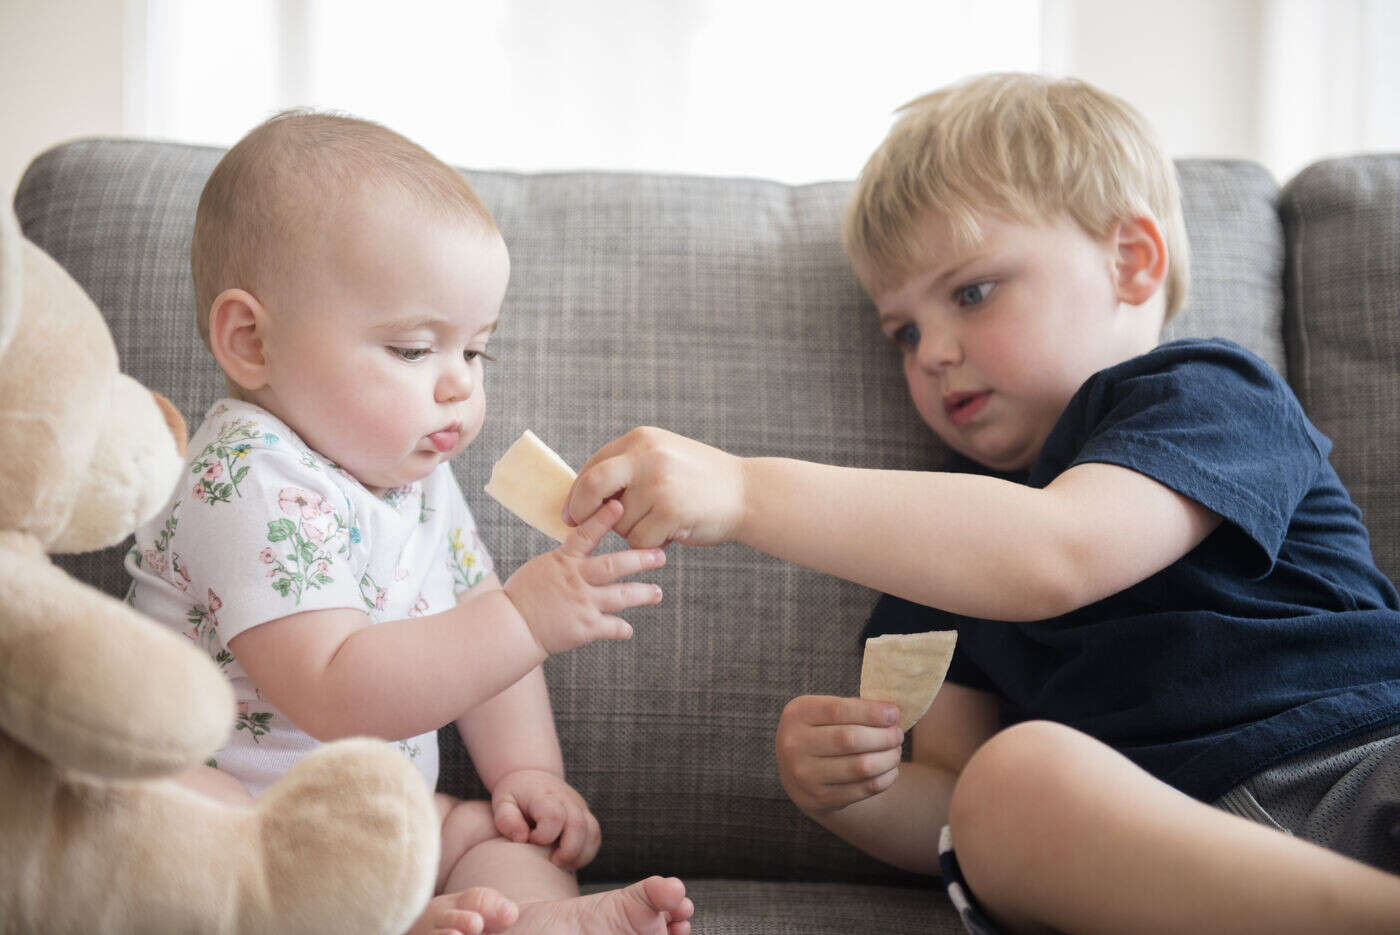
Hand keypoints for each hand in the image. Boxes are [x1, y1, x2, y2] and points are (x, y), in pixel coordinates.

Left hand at [491, 768, 601, 869]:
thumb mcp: (502, 802)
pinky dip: (586, 853)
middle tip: (552, 862)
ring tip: (562, 864)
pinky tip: (569, 861)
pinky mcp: (586, 816)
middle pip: (579, 826)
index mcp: (544, 796)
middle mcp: (567, 800)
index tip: (531, 840)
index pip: (554, 816)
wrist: (532, 777)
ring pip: (592, 832)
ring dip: (580, 855)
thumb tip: (522, 839)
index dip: (544, 835)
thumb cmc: (515, 795)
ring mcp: (579, 807)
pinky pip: (595, 837)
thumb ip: (507, 820)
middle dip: (568, 851)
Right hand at [503, 499, 664, 653]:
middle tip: (660, 555)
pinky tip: (629, 629)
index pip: (585, 534)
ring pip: (621, 597)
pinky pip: (611, 627)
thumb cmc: (523, 593)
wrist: (512, 626)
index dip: (602, 519)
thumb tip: (584, 540)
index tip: (619, 505)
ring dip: (643, 594)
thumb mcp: (543, 565)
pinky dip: (622, 629)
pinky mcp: (584, 628)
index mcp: (564, 561)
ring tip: (657, 593)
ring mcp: (583, 604)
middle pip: (614, 566)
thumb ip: (568, 556)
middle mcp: (577, 580)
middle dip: (640, 559)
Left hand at [564, 426, 746, 548]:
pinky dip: (650, 544)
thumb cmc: (702, 482)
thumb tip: (581, 497)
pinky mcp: (669, 511)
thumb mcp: (664, 459)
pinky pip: (638, 540)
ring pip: (618, 522)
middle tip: (577, 524)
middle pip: (591, 485)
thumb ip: (629, 470)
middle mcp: (646, 456)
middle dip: (580, 509)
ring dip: (633, 532)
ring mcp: (658, 483)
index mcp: (641, 440)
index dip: (578, 492)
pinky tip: (672, 533)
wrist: (748, 493)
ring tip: (662, 522)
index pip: (594, 465)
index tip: (573, 511)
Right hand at [775, 695, 903, 815]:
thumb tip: (891, 712)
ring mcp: (805, 775)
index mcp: (797, 714)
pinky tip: (890, 770)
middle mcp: (794, 745)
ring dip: (887, 758)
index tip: (894, 713)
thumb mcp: (824, 712)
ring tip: (896, 751)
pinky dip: (884, 779)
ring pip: (860, 767)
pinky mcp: (819, 798)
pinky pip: (862, 789)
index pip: (837, 710)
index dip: (870, 712)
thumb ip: (853, 708)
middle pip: (850, 739)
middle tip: (898, 734)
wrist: (796, 771)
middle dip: (883, 736)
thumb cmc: (820, 732)